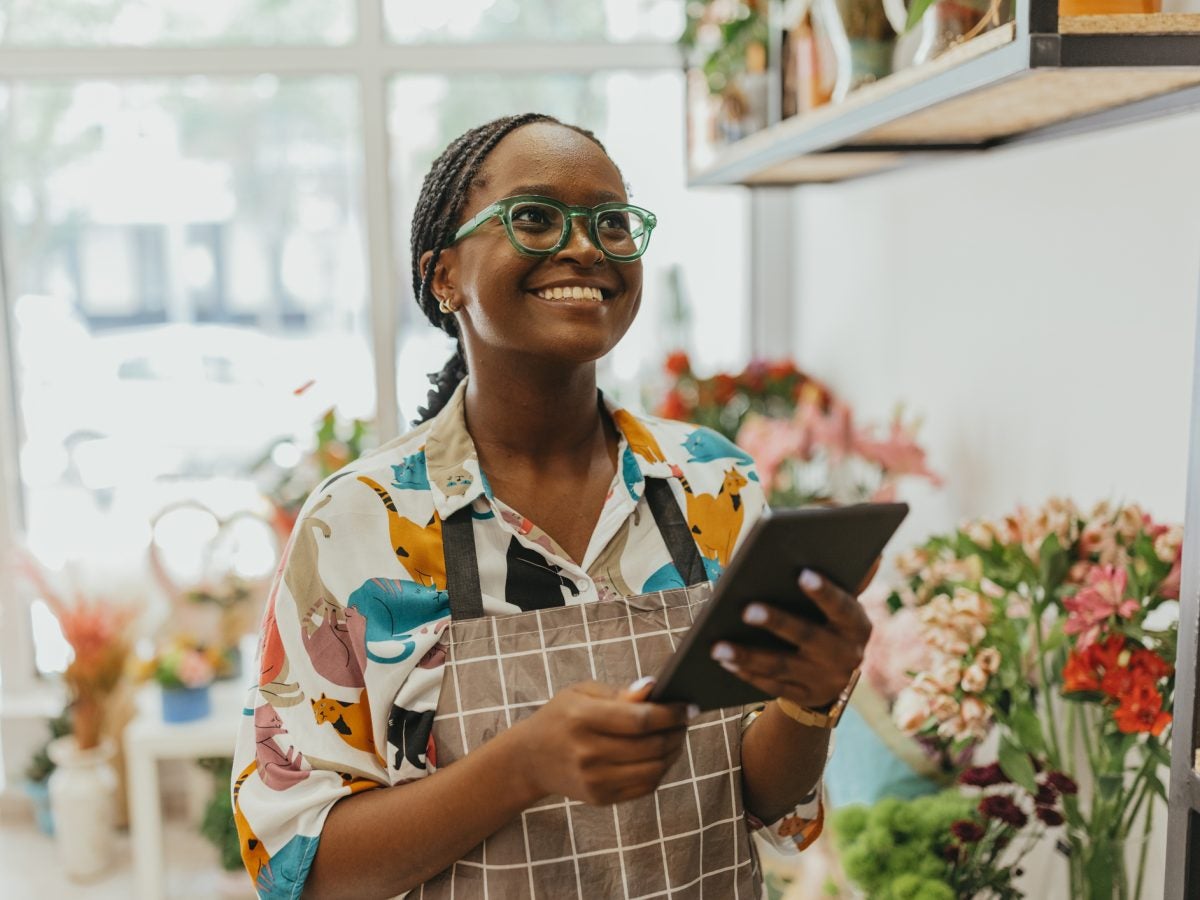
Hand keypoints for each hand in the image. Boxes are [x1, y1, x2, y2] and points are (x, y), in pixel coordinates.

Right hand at [513, 679, 689, 805]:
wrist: (531, 759)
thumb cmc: (561, 717)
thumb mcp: (582, 693)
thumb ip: (620, 693)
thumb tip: (654, 689)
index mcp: (583, 719)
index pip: (640, 719)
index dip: (670, 714)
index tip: (687, 706)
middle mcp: (588, 752)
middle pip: (651, 746)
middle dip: (677, 732)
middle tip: (685, 720)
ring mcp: (594, 779)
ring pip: (654, 769)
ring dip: (673, 752)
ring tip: (676, 736)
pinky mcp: (601, 798)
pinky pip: (645, 786)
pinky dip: (661, 770)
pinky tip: (662, 755)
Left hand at [710, 566, 874, 710]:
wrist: (837, 676)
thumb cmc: (831, 622)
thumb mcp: (842, 604)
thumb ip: (845, 578)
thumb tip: (868, 548)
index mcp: (857, 625)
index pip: (842, 607)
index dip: (824, 592)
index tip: (802, 574)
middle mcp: (846, 655)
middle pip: (807, 637)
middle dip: (777, 622)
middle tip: (746, 609)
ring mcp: (825, 680)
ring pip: (782, 666)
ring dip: (748, 656)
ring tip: (717, 645)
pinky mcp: (804, 696)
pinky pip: (772, 686)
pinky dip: (747, 673)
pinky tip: (724, 661)